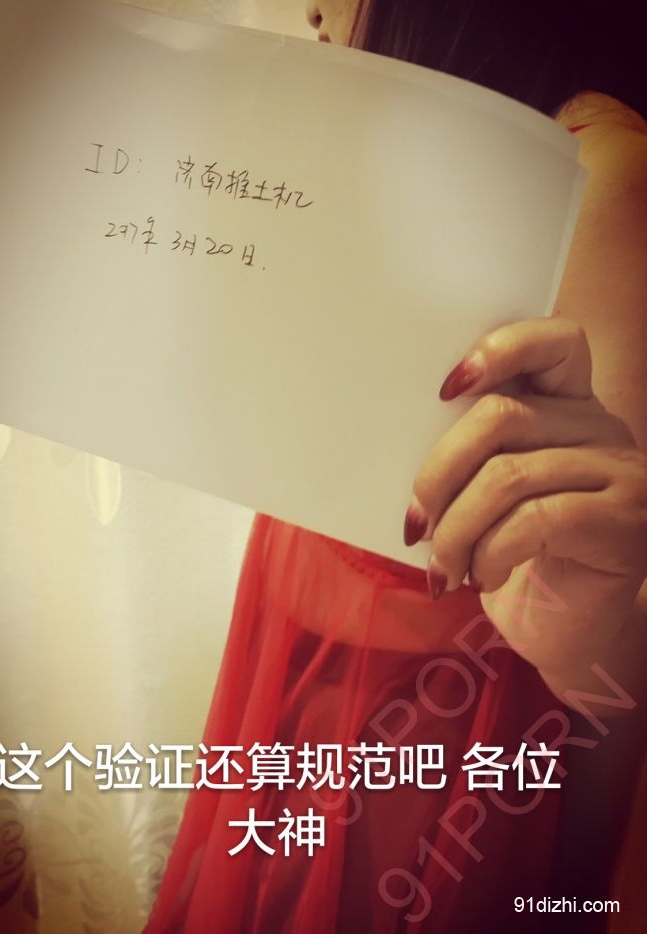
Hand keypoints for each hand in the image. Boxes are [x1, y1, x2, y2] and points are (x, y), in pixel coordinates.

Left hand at [403, 317, 646, 675]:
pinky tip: (480, 578)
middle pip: (500, 416)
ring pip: (507, 476)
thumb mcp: (490, 496)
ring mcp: (620, 473)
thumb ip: (474, 457)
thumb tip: (399, 444)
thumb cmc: (514, 559)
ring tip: (441, 569)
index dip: (501, 349)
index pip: (555, 342)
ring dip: (455, 530)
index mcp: (568, 407)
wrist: (567, 632)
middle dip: (438, 474)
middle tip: (414, 525)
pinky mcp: (622, 523)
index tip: (446, 388)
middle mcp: (601, 428)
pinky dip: (489, 553)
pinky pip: (534, 522)